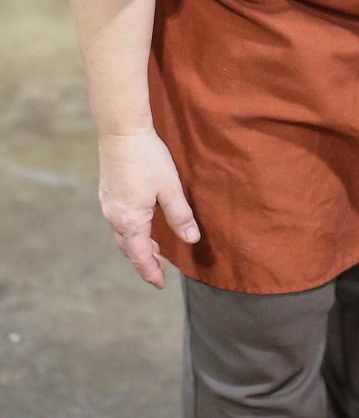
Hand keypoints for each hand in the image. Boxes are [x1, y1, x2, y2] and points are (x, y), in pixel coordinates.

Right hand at [98, 128, 200, 288]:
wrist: (121, 131)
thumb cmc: (147, 158)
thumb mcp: (170, 188)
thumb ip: (180, 215)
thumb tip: (192, 239)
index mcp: (130, 221)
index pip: (140, 256)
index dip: (151, 272)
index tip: (160, 285)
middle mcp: (114, 217)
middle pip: (128, 248)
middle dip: (144, 261)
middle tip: (160, 271)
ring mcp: (108, 205)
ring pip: (122, 235)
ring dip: (137, 246)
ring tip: (155, 249)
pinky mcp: (107, 193)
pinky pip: (118, 221)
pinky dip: (130, 231)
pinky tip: (142, 224)